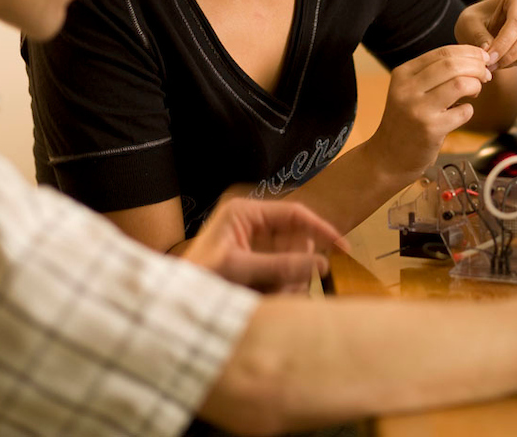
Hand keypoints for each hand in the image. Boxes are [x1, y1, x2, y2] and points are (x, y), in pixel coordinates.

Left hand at [184, 197, 342, 293]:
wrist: (172, 303)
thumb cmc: (197, 278)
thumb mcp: (239, 268)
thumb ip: (280, 264)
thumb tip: (322, 264)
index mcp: (246, 213)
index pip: (295, 213)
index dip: (321, 228)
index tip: (343, 246)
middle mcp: (253, 226)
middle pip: (297, 240)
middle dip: (298, 265)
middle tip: (287, 289)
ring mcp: (256, 247)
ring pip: (293, 261)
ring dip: (289, 281)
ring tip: (269, 297)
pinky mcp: (256, 266)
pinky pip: (284, 275)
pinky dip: (282, 289)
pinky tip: (268, 299)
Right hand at [369, 44, 492, 176]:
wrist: (388, 157)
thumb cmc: (405, 121)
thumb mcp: (408, 91)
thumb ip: (433, 73)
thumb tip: (472, 57)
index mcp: (403, 74)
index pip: (443, 52)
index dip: (469, 52)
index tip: (482, 58)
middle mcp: (408, 89)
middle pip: (452, 64)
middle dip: (477, 66)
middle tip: (485, 74)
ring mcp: (419, 109)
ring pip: (460, 84)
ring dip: (476, 85)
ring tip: (475, 92)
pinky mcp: (431, 129)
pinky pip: (463, 112)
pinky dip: (469, 110)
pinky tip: (462, 113)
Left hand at [455, 0, 516, 71]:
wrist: (486, 29)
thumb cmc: (479, 21)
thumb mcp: (469, 23)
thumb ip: (478, 35)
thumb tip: (489, 50)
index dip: (503, 43)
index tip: (489, 58)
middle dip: (508, 56)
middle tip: (490, 65)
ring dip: (513, 62)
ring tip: (495, 62)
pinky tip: (512, 61)